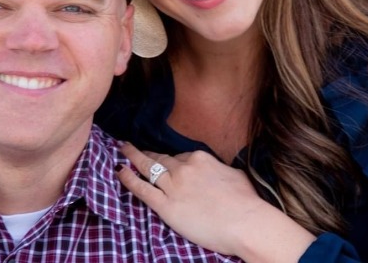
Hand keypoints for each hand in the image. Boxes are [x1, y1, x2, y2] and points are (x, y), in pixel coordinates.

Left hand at [117, 143, 314, 262]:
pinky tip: (120, 171)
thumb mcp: (234, 174)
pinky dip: (129, 179)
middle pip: (160, 158)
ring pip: (148, 168)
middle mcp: (183, 167)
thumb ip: (219, 169)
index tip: (163, 160)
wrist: (246, 222)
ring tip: (122, 149)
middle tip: (130, 145)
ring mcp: (173, 186)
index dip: (170, 159)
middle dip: (145, 151)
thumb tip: (219, 171)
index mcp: (199, 158)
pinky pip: (142, 189)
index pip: (179, 156)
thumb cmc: (247, 201)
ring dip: (133, 157)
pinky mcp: (167, 206)